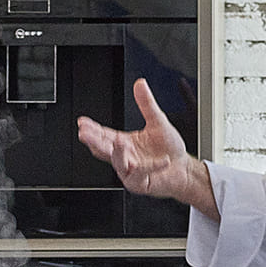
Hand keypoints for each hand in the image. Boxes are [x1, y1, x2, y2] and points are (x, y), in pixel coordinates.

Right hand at [76, 79, 216, 215]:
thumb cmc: (169, 148)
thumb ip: (147, 104)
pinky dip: (152, 166)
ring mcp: (131, 172)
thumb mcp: (158, 121)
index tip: (82, 122)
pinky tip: (163, 160)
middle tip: (84, 134)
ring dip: (118, 154)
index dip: (92, 129)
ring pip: (119, 163)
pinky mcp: (141, 182)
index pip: (103, 135)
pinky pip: (143, 174)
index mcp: (124, 143)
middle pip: (104, 149)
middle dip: (93, 141)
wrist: (183, 168)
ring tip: (119, 143)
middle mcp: (124, 157)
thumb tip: (140, 84)